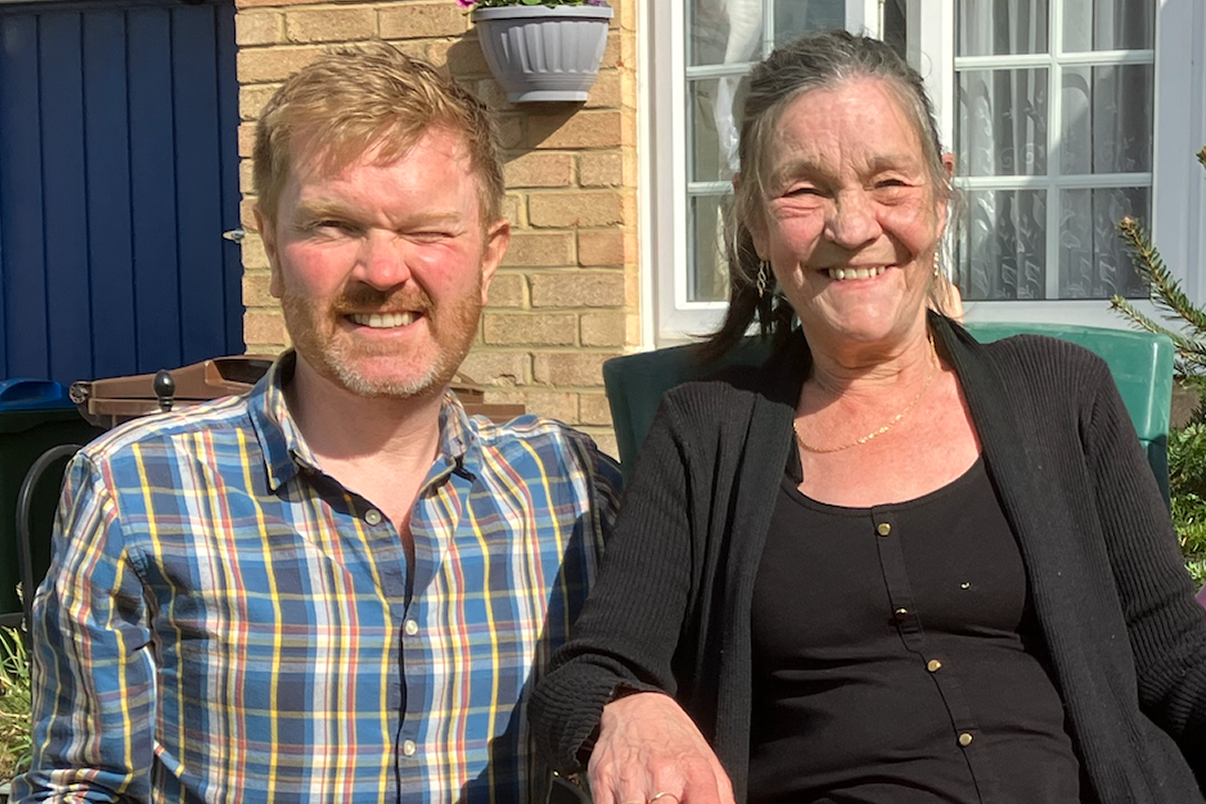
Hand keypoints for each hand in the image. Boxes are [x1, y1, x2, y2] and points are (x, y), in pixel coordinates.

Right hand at [587, 692, 734, 803]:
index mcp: (694, 772)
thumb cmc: (673, 740)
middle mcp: (662, 775)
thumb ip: (722, 798)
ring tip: (650, 803)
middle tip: (669, 803)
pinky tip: (631, 802)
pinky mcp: (602, 783)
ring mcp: (630, 781)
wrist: (634, 708)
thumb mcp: (707, 761)